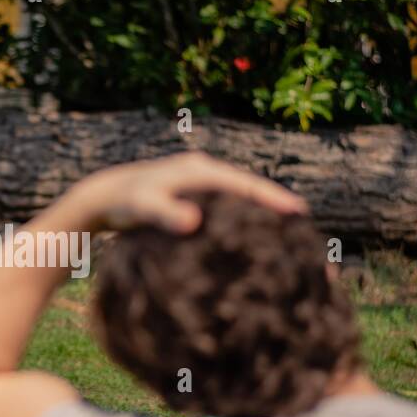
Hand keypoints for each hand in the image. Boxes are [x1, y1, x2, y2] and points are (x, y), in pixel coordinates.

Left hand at [75, 152, 307, 233]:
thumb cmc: (124, 203)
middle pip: (252, 191)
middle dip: (280, 210)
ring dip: (267, 219)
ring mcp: (204, 185)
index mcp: (201, 171)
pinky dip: (248, 224)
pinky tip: (261, 245)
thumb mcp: (143, 208)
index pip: (246, 184)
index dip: (273, 198)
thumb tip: (192, 221)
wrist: (104, 198)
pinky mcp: (198, 199)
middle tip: (312, 235)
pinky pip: (231, 210)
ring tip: (296, 245)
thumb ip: (166, 214)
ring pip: (244, 201)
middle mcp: (207, 173)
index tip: (299, 213)